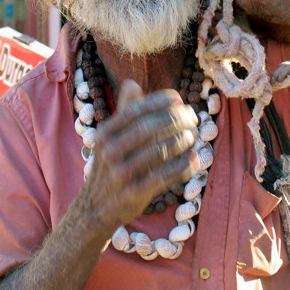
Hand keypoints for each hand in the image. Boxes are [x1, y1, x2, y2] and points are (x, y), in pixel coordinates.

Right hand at [83, 80, 199, 233]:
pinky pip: (163, 177)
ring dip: (181, 141)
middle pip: (148, 128)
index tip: (179, 99)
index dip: (158, 102)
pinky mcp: (133, 193)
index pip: (135, 110)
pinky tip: (194, 159)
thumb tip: (132, 83)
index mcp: (105, 133)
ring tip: (193, 136)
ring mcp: (120, 173)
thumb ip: (124, 112)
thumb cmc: (110, 166)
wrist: (95, 207)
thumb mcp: (110, 138)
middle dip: (175, 119)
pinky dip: (182, 166)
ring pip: (158, 151)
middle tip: (192, 118)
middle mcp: (109, 151)